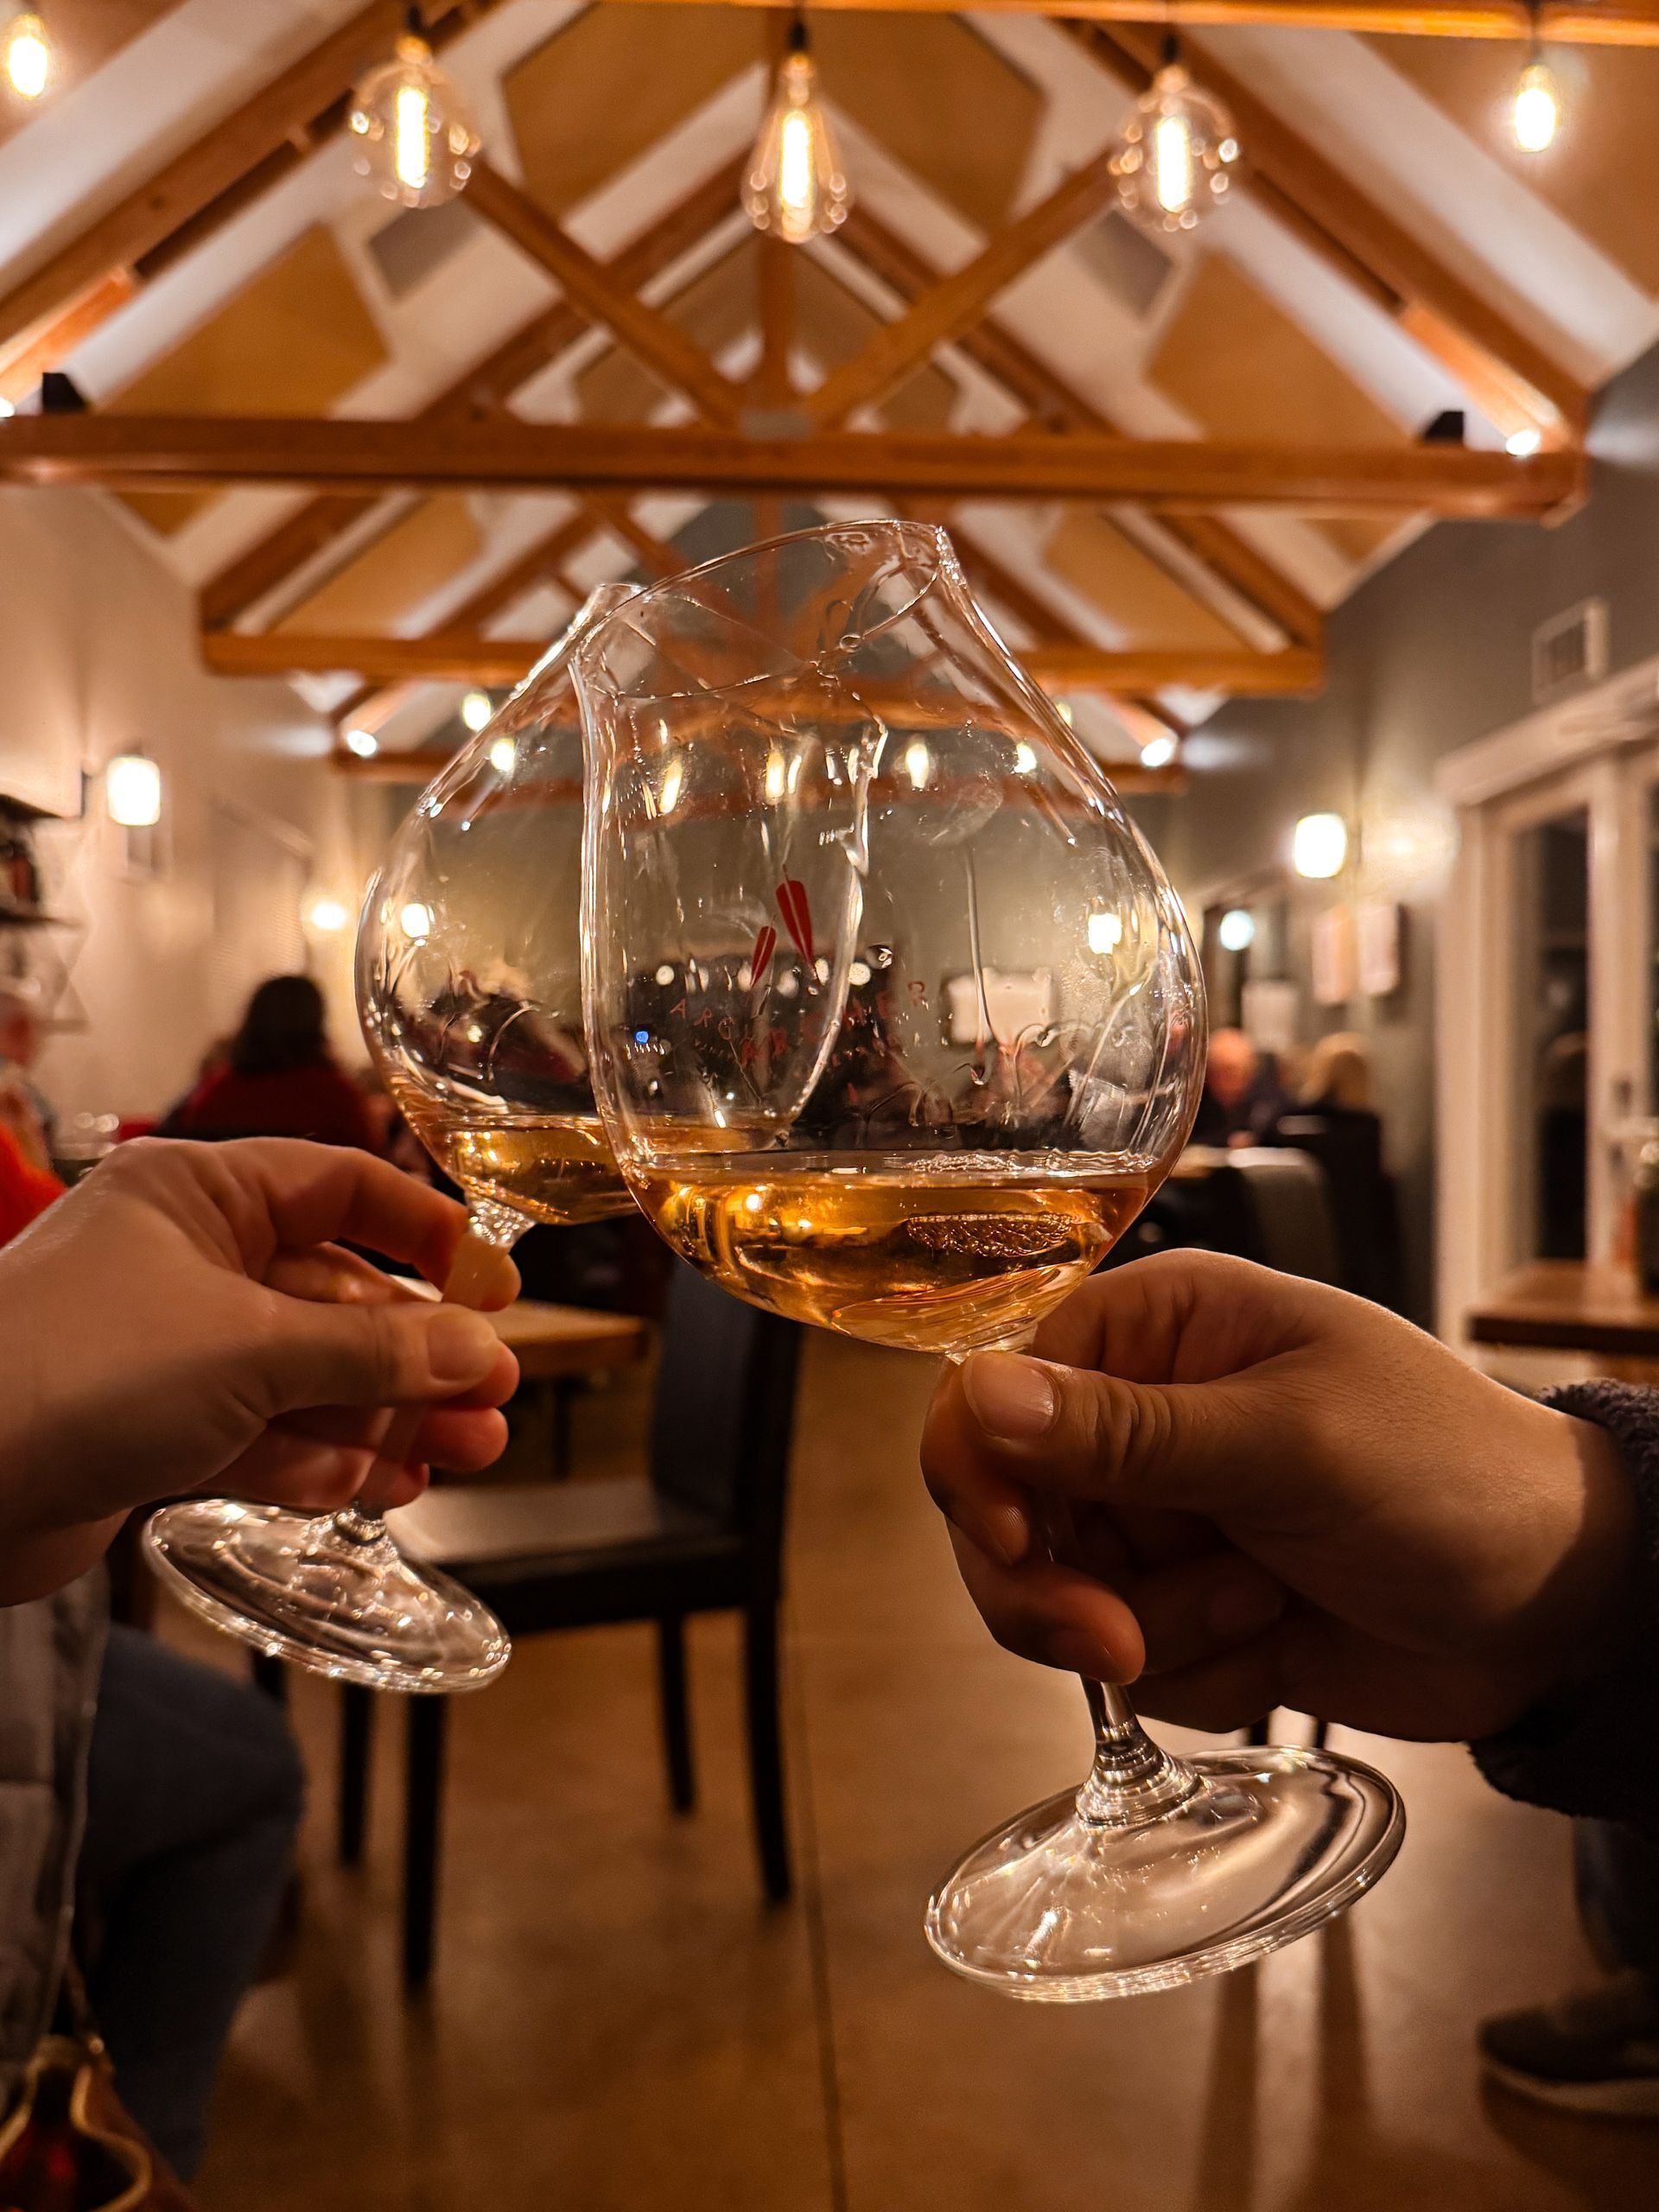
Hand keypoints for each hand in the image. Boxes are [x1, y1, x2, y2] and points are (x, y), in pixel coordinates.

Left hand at [0, 1137, 520, 1601]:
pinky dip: (317, 1459)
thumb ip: (376, 1354)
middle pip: (334, 1297)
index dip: (428, 1234)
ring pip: (305, 1376)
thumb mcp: (252, 1350)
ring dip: (385, 1417)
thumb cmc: (77, 1373)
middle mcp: (184, 1260)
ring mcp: (166, 1348)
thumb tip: (480, 1351)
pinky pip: (259, 1434)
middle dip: (418, 1355)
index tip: (497, 1289)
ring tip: (463, 1455)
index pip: (341, 1187)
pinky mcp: (149, 1429)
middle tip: (493, 1400)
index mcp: (198, 1195)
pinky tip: (374, 1486)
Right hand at [922, 1252, 1638, 1741]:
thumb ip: (1127, 1432)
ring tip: (1262, 1602)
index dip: (983, 1474)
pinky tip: (1277, 1632)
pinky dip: (1193, 1668)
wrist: (1560, 1605)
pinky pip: (1122, 1661)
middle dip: (1056, 1586)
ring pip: (1053, 1598)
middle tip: (1119, 1639)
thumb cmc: (1450, 1474)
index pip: (995, 1391)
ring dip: (1153, 1628)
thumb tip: (979, 1393)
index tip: (1020, 1546)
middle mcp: (1137, 1418)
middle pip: (1001, 1509)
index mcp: (1154, 1332)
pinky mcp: (1184, 1607)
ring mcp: (1159, 1517)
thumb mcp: (1288, 1444)